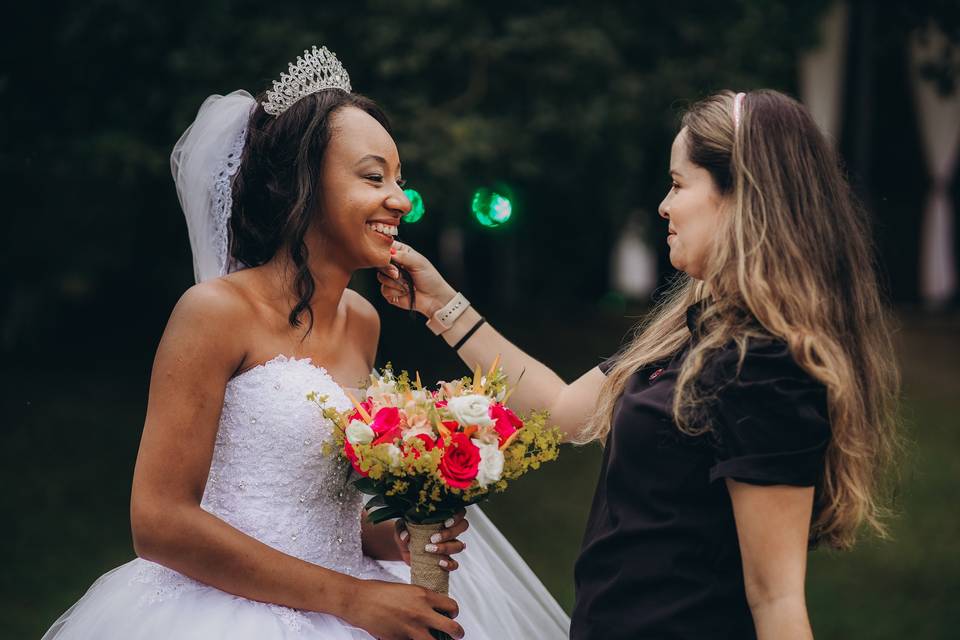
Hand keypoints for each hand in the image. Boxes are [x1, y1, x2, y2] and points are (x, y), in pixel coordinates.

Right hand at [345, 579, 463, 639]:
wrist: (359, 600)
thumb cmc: (379, 591)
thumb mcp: (406, 589)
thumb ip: (421, 599)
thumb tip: (432, 609)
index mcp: (423, 596)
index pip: (451, 606)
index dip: (453, 612)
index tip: (450, 616)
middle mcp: (421, 613)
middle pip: (452, 628)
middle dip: (458, 633)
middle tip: (457, 634)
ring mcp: (411, 629)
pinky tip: (412, 638)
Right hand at [378, 241, 456, 316]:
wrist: (433, 297)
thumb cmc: (429, 277)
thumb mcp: (417, 262)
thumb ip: (402, 255)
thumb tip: (388, 252)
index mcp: (401, 254)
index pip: (385, 247)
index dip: (384, 251)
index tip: (389, 256)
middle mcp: (394, 265)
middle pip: (379, 263)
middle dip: (389, 269)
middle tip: (398, 273)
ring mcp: (391, 279)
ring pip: (381, 277)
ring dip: (395, 282)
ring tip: (407, 284)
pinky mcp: (389, 292)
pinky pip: (384, 289)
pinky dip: (396, 291)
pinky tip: (405, 291)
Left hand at [394, 509, 469, 571]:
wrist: (404, 550)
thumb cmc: (406, 533)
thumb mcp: (401, 528)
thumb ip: (401, 528)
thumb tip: (405, 536)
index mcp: (442, 518)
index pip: (459, 512)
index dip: (457, 516)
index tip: (445, 522)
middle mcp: (449, 530)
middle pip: (463, 526)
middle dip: (450, 533)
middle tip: (433, 538)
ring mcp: (449, 545)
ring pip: (459, 545)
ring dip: (446, 547)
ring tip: (430, 549)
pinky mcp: (445, 560)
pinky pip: (455, 564)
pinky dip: (449, 564)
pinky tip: (440, 563)